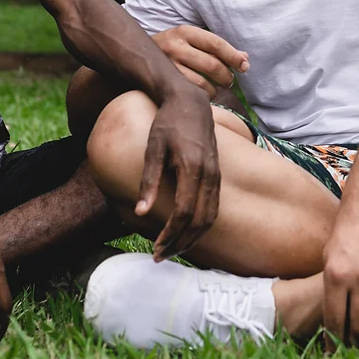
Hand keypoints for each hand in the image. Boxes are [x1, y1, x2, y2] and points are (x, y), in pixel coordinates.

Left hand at [137, 89, 220, 260]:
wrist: (190, 101)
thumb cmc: (167, 122)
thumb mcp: (152, 148)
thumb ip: (148, 180)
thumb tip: (141, 212)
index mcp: (192, 168)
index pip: (184, 212)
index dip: (170, 234)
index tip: (156, 248)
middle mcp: (209, 174)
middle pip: (200, 220)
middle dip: (181, 242)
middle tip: (161, 256)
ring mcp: (216, 175)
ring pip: (211, 217)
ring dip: (193, 237)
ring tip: (173, 249)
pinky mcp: (217, 175)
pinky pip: (214, 207)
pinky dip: (202, 225)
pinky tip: (187, 232)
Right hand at [153, 26, 248, 92]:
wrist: (135, 55)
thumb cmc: (171, 49)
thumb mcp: (190, 40)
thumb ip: (216, 48)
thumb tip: (245, 59)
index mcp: (185, 31)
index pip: (216, 44)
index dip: (233, 56)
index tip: (244, 66)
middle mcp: (175, 46)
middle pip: (211, 65)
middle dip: (226, 76)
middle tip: (230, 81)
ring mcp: (167, 65)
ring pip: (201, 83)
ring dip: (215, 89)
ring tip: (217, 88)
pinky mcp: (161, 82)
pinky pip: (189, 93)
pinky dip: (201, 95)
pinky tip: (203, 93)